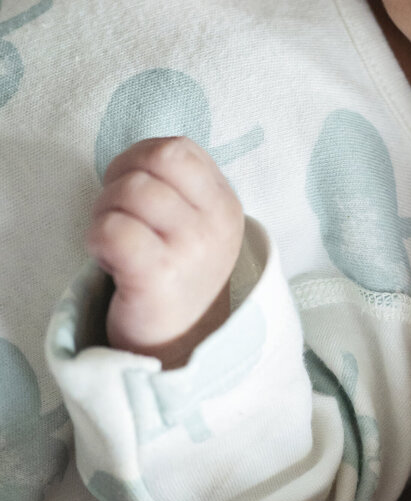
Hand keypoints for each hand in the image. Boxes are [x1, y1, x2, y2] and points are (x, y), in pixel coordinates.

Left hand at [88, 137, 243, 367]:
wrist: (180, 351)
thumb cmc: (176, 282)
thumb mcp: (195, 229)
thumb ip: (177, 190)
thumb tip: (133, 162)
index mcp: (224, 204)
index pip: (177, 148)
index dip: (140, 157)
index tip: (129, 187)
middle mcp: (213, 224)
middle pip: (150, 165)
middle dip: (117, 183)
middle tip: (116, 217)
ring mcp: (191, 250)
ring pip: (130, 192)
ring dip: (104, 213)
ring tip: (113, 244)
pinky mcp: (159, 276)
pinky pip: (114, 229)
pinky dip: (97, 238)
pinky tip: (107, 261)